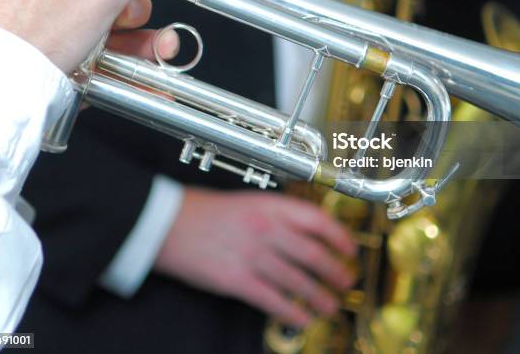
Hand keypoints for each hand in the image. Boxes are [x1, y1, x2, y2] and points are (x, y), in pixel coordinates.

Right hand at [155, 188, 356, 326]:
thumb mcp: (247, 201)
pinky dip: (292, 311)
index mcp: (269, 206)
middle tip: (346, 280)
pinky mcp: (237, 281)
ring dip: (319, 296)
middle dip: (335, 270)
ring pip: (298, 280)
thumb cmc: (206, 211)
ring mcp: (252, 256)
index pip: (316, 219)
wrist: (170, 223)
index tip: (349, 248)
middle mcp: (266, 229)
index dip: (339, 235)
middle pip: (313, 253)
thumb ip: (277, 214)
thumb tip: (305, 232)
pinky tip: (302, 318)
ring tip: (331, 305)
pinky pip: (273, 300)